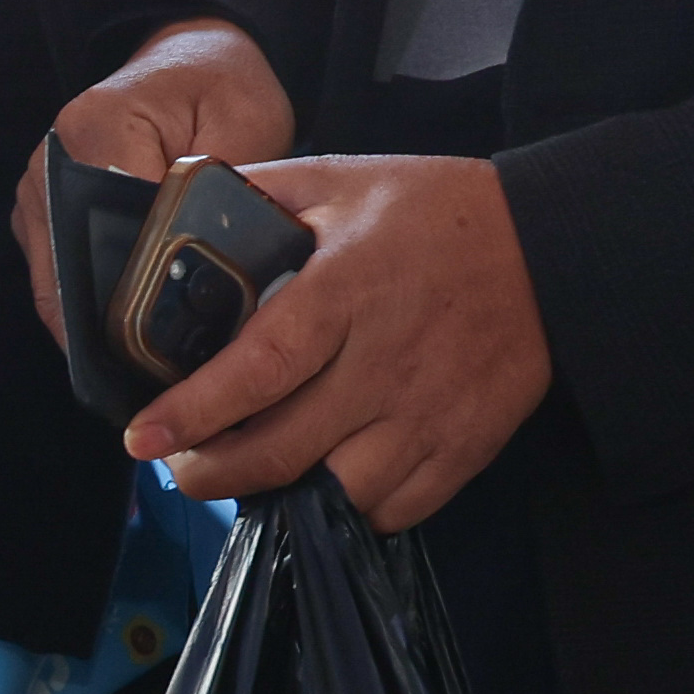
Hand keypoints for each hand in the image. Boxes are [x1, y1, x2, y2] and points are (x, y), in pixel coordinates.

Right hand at [12, 18, 301, 339]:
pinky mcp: (38, 214)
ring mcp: (36, 192)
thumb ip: (223, 189)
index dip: (146, 287)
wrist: (186, 58)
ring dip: (95, 327)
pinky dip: (88, 308)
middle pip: (72, 271)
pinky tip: (126, 337)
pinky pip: (57, 276)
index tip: (180, 331)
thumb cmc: (220, 86)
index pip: (115, 231)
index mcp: (96, 130)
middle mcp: (51, 163)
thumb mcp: (247, 124)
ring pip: (56, 284)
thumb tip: (200, 264)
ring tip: (145, 366)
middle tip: (164, 375)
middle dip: (115, 324)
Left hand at [129, 152, 554, 529]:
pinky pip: (392, 512)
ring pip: (334, 496)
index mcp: (345, 291)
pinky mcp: (464, 447)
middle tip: (182, 468)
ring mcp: (428, 413)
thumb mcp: (340, 179)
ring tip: (248, 477)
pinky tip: (320, 486)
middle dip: (212, 475)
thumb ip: (256, 192)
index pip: (259, 366)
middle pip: (283, 451)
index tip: (142, 437)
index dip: (193, 411)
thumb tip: (173, 196)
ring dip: (278, 501)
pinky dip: (346, 514)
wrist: (552, 247)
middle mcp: (384, 363)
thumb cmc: (433, 212)